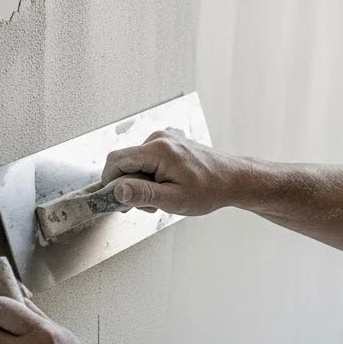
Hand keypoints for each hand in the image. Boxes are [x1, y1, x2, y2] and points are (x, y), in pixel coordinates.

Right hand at [100, 128, 245, 214]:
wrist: (233, 180)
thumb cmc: (209, 190)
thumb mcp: (174, 199)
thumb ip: (143, 194)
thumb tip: (117, 191)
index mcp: (158, 149)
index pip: (116, 160)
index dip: (109, 182)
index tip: (116, 201)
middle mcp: (159, 138)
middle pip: (125, 162)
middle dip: (129, 185)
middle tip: (148, 205)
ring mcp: (165, 138)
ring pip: (136, 162)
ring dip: (142, 182)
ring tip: (163, 197)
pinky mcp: (169, 143)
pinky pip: (148, 159)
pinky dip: (151, 175)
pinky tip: (167, 186)